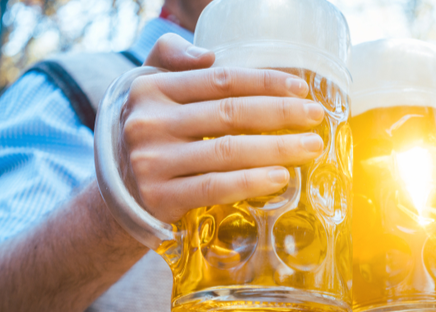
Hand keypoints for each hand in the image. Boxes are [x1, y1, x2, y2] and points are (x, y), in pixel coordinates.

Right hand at [121, 33, 325, 222]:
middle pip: (230, 113)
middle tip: (316, 116)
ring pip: (228, 151)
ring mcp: (152, 162)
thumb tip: (207, 57)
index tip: (302, 88)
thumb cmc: (151, 131)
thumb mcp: (149, 87)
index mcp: (150, 89)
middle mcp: (147, 123)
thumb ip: (171, 56)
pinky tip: (281, 177)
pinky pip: (215, 187)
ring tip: (310, 147)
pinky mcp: (159, 198)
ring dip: (277, 148)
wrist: (120, 190)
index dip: (266, 82)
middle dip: (281, 113)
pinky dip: (251, 182)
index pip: (221, 80)